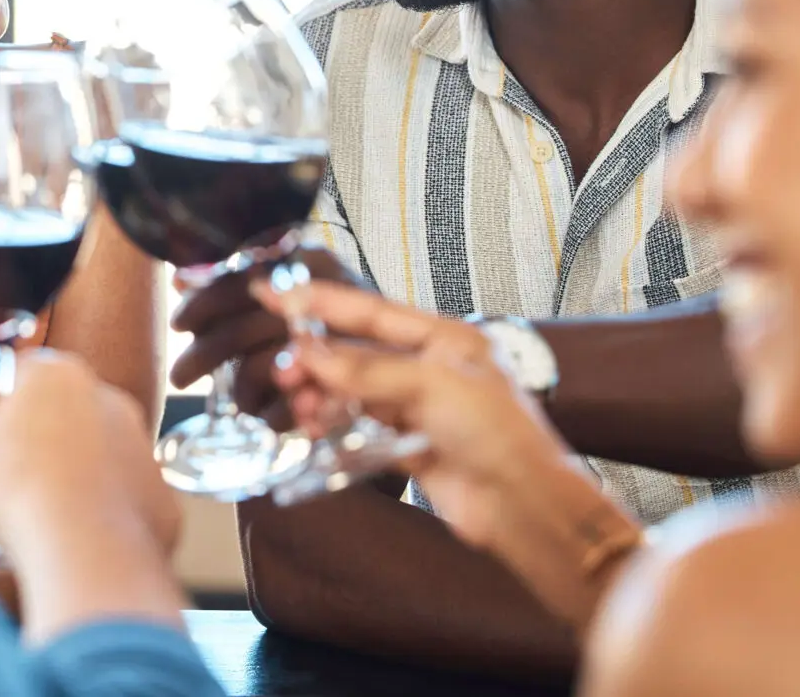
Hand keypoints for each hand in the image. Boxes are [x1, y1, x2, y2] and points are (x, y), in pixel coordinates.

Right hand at [0, 350, 178, 558]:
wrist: (83, 549)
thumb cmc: (18, 486)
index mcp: (59, 375)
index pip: (21, 374)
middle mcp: (109, 399)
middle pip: (61, 413)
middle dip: (35, 440)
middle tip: (5, 480)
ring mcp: (140, 446)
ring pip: (93, 454)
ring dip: (68, 473)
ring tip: (37, 513)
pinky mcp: (157, 492)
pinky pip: (118, 495)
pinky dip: (98, 509)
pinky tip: (73, 532)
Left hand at [169, 246, 353, 423]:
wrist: (415, 359)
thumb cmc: (341, 324)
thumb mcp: (297, 290)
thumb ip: (242, 284)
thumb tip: (182, 279)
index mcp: (311, 260)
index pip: (240, 279)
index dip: (203, 302)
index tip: (180, 324)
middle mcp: (329, 294)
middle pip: (244, 328)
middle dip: (203, 355)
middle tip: (180, 377)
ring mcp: (341, 342)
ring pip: (261, 369)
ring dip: (239, 389)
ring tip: (234, 400)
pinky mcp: (349, 391)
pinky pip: (287, 408)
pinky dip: (270, 415)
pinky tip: (266, 417)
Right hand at [256, 282, 567, 550]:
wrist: (522, 505)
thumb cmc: (500, 435)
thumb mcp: (432, 386)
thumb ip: (367, 371)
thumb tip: (312, 355)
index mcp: (444, 337)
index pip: (371, 310)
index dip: (321, 301)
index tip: (277, 293)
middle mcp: (430, 368)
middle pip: (358, 352)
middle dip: (317, 358)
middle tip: (284, 368)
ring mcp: (418, 407)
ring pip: (354, 391)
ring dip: (322, 395)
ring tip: (301, 405)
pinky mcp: (409, 444)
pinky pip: (360, 426)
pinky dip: (335, 425)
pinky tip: (317, 427)